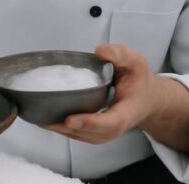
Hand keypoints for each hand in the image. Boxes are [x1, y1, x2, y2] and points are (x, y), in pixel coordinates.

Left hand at [43, 44, 164, 143]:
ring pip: (84, 137)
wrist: (146, 98)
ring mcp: (106, 132)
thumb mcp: (135, 62)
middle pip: (92, 134)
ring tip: (42, 120)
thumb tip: (99, 51)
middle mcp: (116, 127)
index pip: (110, 122)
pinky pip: (80, 135)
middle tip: (46, 120)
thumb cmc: (139, 80)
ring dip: (62, 132)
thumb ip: (120, 54)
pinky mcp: (97, 132)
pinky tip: (48, 121)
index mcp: (127, 111)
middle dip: (69, 129)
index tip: (70, 119)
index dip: (90, 123)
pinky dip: (64, 130)